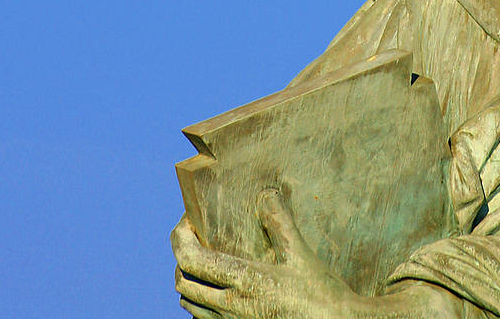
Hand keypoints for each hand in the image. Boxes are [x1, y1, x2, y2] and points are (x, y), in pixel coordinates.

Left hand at [172, 191, 365, 318]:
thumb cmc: (319, 293)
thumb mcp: (300, 253)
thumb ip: (279, 221)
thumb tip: (266, 193)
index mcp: (243, 280)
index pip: (191, 258)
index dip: (180, 236)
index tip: (189, 219)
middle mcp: (230, 306)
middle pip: (182, 281)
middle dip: (181, 255)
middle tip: (194, 236)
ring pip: (189, 303)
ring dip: (189, 280)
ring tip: (205, 260)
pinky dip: (200, 302)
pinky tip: (219, 288)